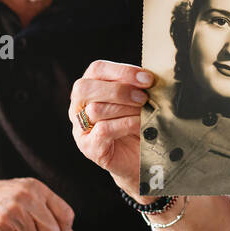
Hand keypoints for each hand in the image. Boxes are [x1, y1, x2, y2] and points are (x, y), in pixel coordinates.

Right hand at [70, 60, 153, 196]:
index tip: (147, 79)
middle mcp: (79, 106)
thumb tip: (150, 76)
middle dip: (119, 89)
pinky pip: (103, 130)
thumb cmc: (139, 125)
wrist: (141, 161)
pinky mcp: (89, 147)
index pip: (97, 69)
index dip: (122, 71)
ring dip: (124, 108)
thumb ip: (138, 87)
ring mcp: (80, 128)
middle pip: (86, 87)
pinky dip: (125, 124)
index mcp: (90, 88)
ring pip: (95, 109)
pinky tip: (140, 125)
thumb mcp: (138, 101)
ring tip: (145, 111)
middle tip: (143, 97)